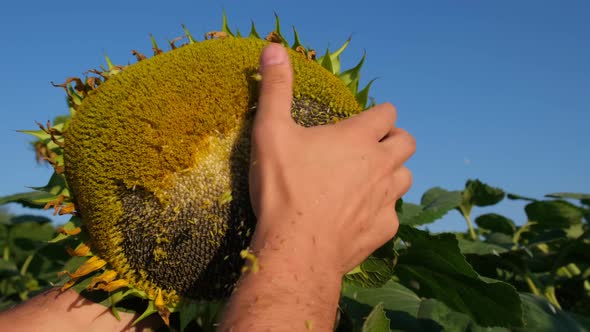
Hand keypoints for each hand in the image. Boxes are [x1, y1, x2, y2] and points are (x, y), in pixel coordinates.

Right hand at [220, 43, 414, 330]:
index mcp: (359, 137)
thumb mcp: (271, 132)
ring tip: (371, 178)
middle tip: (372, 147)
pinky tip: (361, 215)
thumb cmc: (284, 188)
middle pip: (407, 142)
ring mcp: (386, 199)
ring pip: (406, 177)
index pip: (387, 113)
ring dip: (393, 173)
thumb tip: (273, 48)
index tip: (366, 120)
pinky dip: (382, 210)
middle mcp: (381, 164)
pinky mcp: (384, 229)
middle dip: (394, 140)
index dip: (379, 114)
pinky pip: (394, 213)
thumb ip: (276, 89)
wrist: (296, 248)